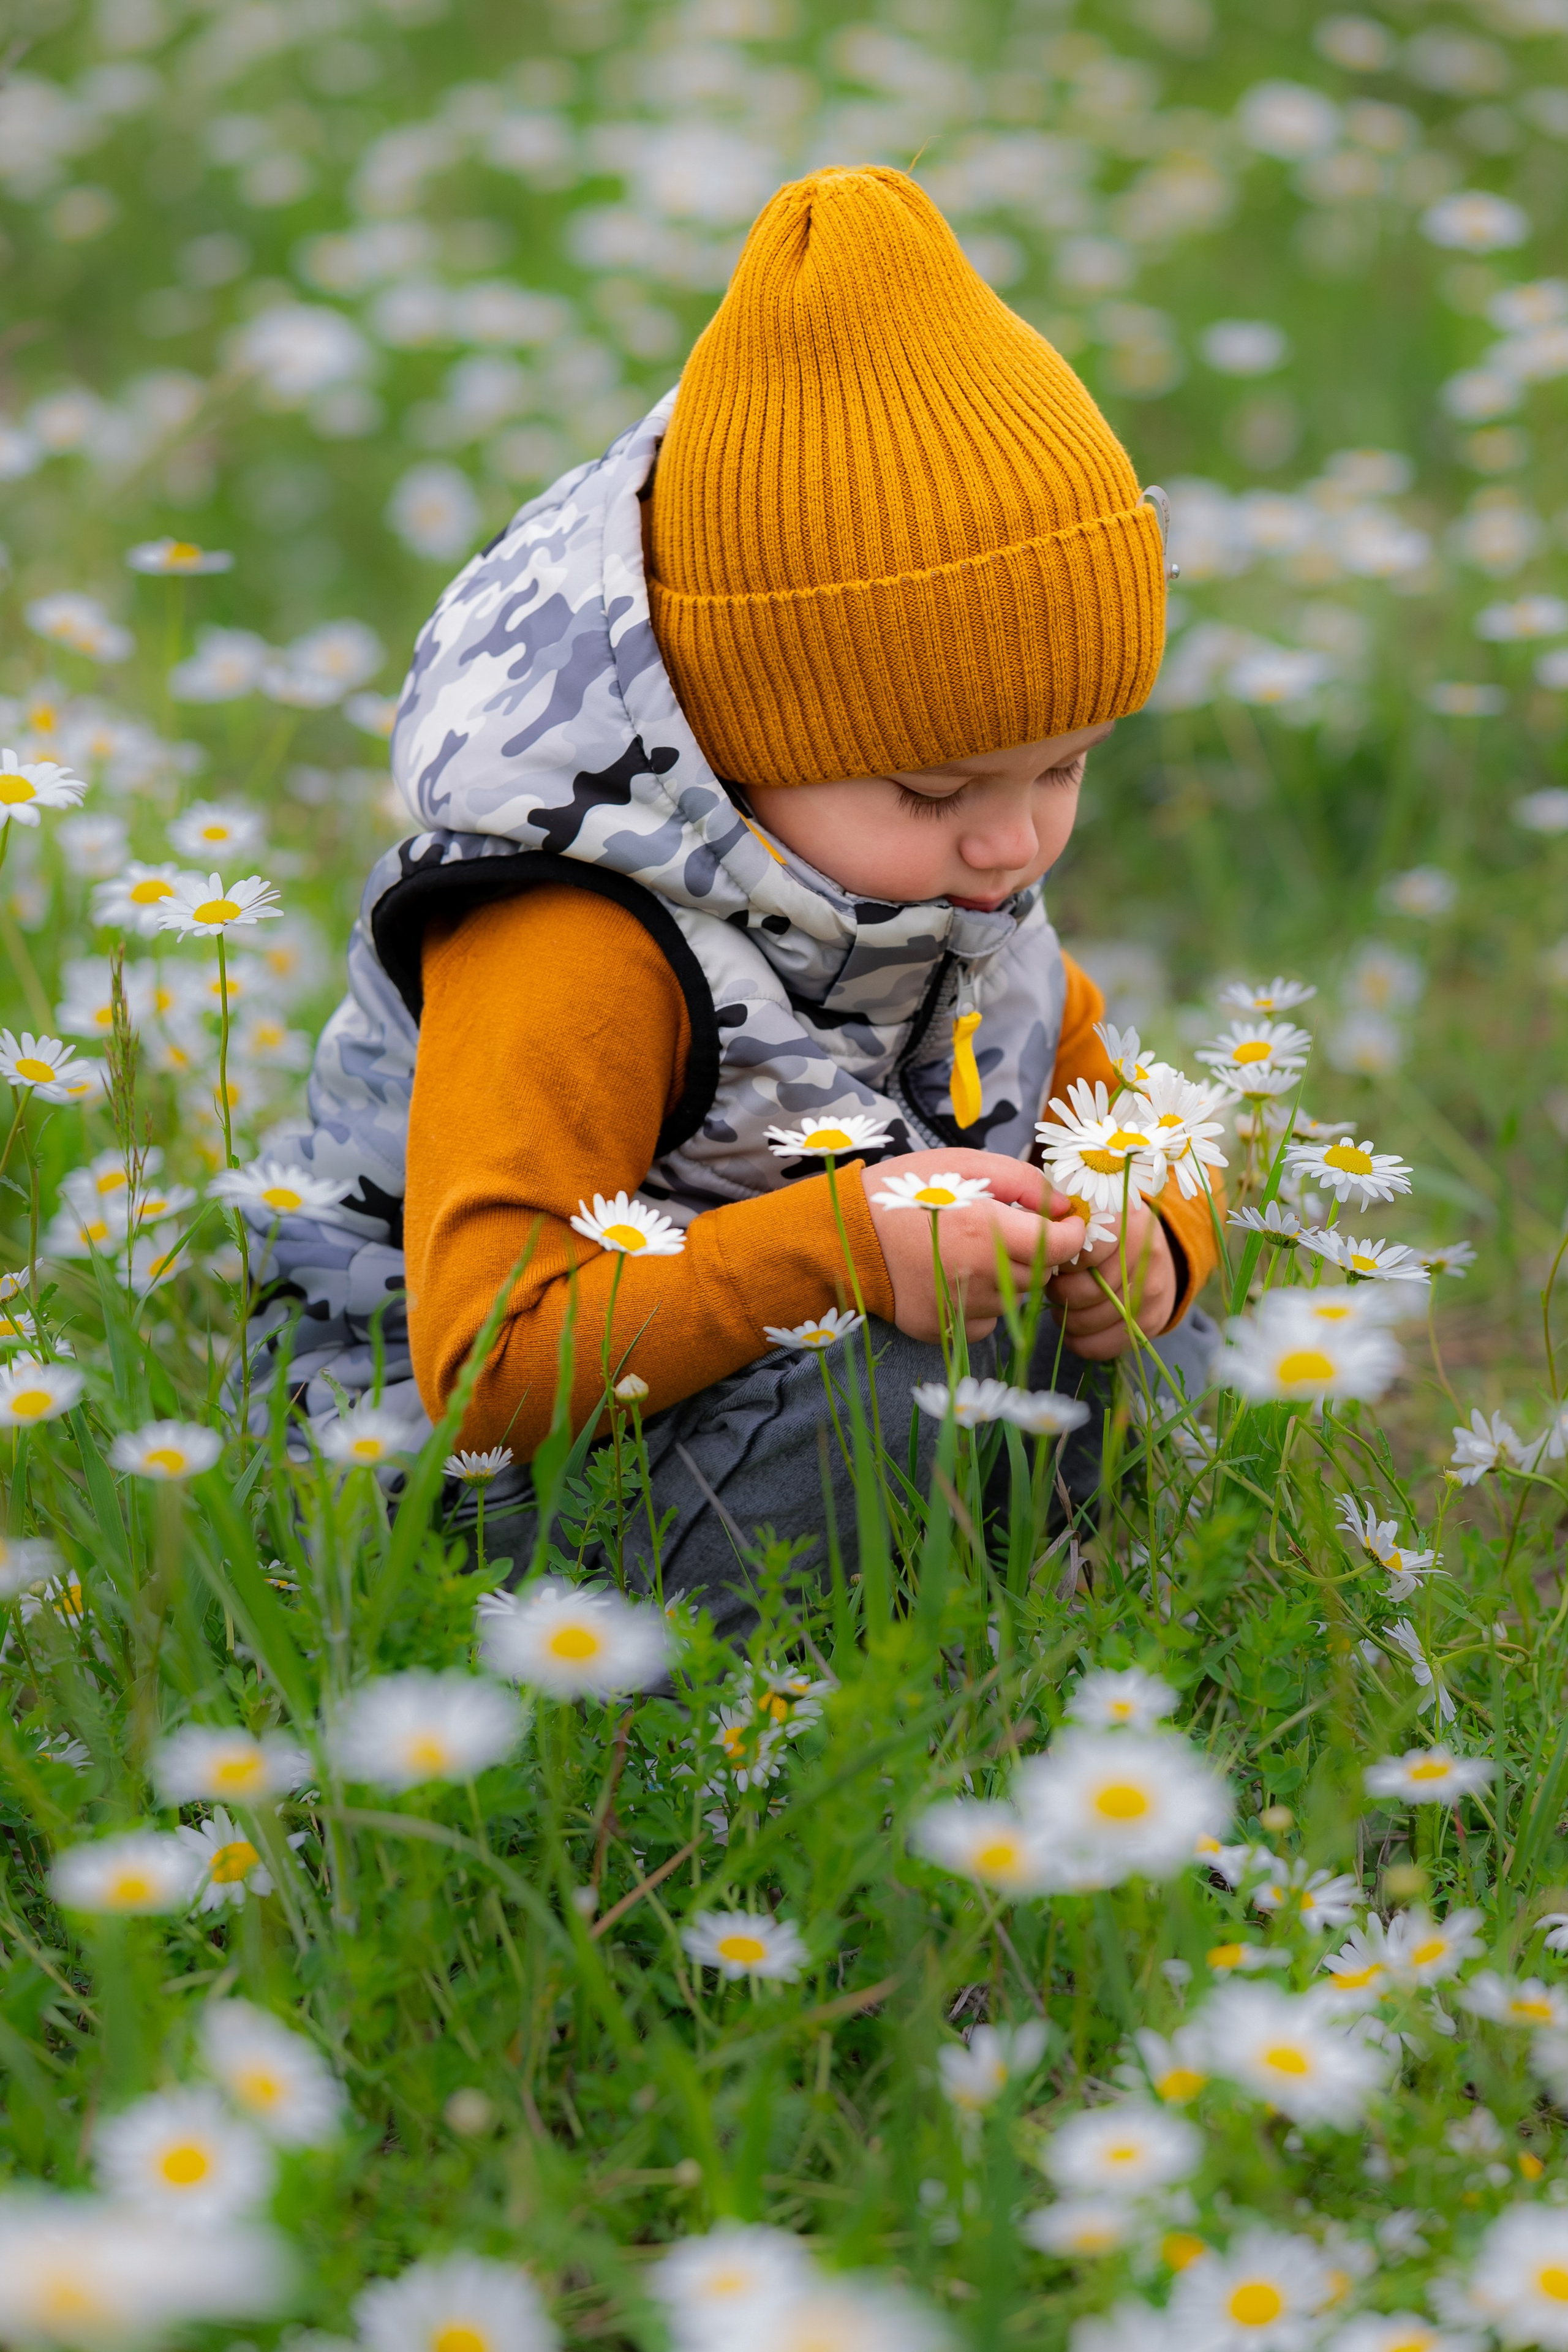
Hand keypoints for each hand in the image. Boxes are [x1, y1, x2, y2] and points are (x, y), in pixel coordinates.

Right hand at [862, 1150, 1086, 1342]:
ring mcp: (959, 1307)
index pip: (1060, 1246)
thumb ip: (1023, 1180)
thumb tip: (1065, 1205)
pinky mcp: (941, 1328)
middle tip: (1010, 1230)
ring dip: (1008, 1277)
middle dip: (1037, 1252)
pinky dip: (981, 1304)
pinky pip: (983, 1322)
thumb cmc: (906, 1190)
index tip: (1066, 1222)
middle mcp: (978, 1274)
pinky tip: (955, 1278)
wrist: (844, 1234)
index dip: (1073, 1233)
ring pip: (1014, 1300)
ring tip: (973, 1251)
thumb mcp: (964, 1164)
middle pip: (1041, 1275)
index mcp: (987, 1229)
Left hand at [1046, 1201, 1176, 1359]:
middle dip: (1060, 1293)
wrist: (1151, 1252)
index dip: (1061, 1260)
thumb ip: (1058, 1222)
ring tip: (1062, 1308)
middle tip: (1054, 1288)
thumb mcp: (1085, 1215)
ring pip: (1093, 1319)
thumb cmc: (1102, 1233)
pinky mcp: (1153, 1317)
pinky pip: (1107, 1343)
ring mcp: (1153, 1286)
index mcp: (1122, 1217)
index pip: (1083, 1247)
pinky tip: (1074, 1332)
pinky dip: (1082, 1343)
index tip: (1055, 1261)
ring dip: (1067, 1319)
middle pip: (1088, 1289)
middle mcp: (1145, 1250)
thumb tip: (1033, 1251)